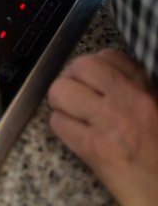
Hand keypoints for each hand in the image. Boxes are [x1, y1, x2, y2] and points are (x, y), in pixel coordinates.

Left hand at [47, 49, 157, 205]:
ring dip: (61, 102)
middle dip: (71, 79)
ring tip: (71, 113)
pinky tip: (75, 135)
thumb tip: (107, 75)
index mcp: (146, 90)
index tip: (92, 81)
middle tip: (75, 95)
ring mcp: (109, 124)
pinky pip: (58, 123)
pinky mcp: (93, 148)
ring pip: (61, 92)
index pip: (107, 57)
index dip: (92, 68)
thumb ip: (136, 88)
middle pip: (80, 67)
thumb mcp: (156, 109)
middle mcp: (128, 101)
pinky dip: (62, 127)